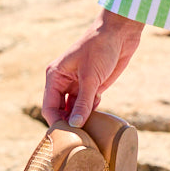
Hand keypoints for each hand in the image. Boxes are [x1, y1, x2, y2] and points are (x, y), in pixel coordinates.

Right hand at [43, 9, 144, 126]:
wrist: (120, 33)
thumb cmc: (100, 48)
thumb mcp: (91, 78)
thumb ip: (83, 103)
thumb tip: (75, 125)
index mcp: (55, 76)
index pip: (49, 106)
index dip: (56, 122)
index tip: (67, 136)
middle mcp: (63, 81)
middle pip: (61, 110)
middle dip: (69, 122)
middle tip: (80, 137)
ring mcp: (78, 84)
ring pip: (75, 109)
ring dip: (81, 118)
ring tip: (90, 130)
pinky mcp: (93, 86)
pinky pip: (88, 104)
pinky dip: (92, 110)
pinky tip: (99, 114)